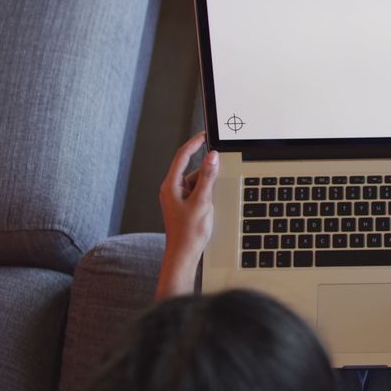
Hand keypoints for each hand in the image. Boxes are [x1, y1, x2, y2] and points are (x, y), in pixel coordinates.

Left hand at [156, 132, 218, 298]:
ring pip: (196, 181)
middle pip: (190, 169)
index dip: (194, 143)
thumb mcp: (202, 202)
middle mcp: (172, 190)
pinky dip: (206, 193)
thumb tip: (212, 157)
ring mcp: (177, 198)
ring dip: (207, 185)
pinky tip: (211, 205)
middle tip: (219, 169)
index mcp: (170, 186)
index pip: (182, 156)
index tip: (205, 134)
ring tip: (211, 201)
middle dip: (206, 170)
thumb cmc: (189, 233)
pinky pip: (197, 192)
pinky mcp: (184, 205)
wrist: (184, 255)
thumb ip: (208, 177)